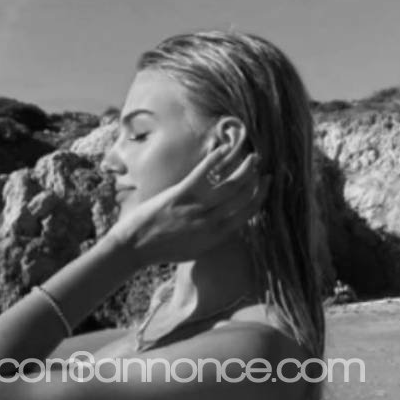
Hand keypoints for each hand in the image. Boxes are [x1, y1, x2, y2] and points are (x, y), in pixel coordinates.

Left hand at [111, 145, 270, 265]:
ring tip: (251, 156)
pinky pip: (203, 174)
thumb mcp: (193, 250)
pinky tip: (223, 149)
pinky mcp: (179, 195)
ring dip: (243, 168)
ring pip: (229, 185)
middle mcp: (209, 223)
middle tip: (261, 165)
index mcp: (215, 237)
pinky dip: (215, 160)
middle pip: (242, 196)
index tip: (266, 184)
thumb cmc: (161, 250)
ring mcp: (195, 208)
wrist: (133, 248)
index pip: (247, 213)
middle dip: (255, 179)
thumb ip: (212, 237)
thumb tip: (227, 224)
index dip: (260, 196)